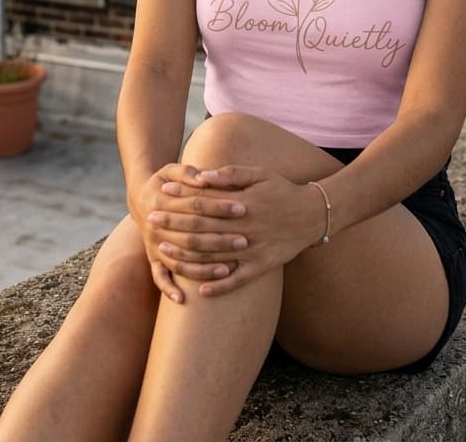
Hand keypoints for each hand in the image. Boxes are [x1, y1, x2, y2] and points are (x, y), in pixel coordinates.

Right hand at [130, 164, 249, 303]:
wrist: (140, 198)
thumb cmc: (165, 181)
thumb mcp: (172, 170)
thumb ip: (188, 172)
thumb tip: (205, 178)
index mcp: (161, 201)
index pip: (196, 204)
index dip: (220, 205)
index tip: (243, 207)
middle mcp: (155, 226)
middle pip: (191, 235)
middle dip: (220, 239)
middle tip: (245, 241)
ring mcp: (154, 245)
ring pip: (180, 260)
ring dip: (204, 267)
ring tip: (229, 268)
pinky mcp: (153, 258)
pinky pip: (159, 277)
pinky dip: (169, 289)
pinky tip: (183, 299)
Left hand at [156, 165, 327, 298]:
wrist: (314, 214)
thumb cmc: (282, 189)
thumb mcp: (259, 174)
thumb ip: (230, 175)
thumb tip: (202, 176)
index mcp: (243, 203)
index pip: (204, 200)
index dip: (181, 197)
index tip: (160, 194)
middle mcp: (246, 228)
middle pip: (203, 228)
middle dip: (174, 225)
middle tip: (151, 221)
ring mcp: (254, 250)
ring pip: (214, 256)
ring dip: (187, 255)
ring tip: (163, 252)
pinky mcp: (263, 267)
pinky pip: (238, 281)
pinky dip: (220, 286)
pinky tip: (200, 290)